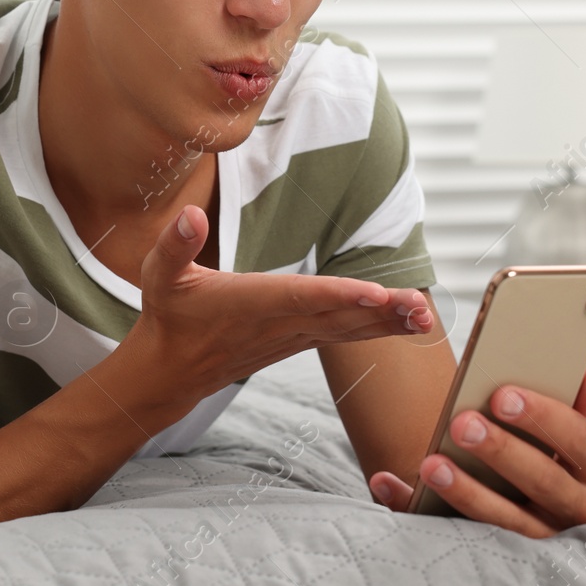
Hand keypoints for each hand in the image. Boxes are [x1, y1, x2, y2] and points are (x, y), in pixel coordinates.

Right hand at [121, 204, 433, 405]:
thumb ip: (175, 244)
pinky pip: (344, 335)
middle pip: (337, 317)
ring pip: (347, 330)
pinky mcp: (298, 341)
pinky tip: (407, 322)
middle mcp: (278, 324)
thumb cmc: (169, 316)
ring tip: (427, 317)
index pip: (300, 297)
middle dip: (381, 314)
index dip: (338, 295)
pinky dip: (376, 328)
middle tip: (422, 309)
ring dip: (388, 324)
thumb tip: (191, 214)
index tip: (375, 294)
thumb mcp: (158, 275)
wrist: (171, 371)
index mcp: (249, 304)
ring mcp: (291, 336)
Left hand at [367, 366, 585, 537]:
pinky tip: (387, 481)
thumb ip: (576, 404)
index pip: (577, 438)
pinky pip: (456, 533)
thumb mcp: (567, 432)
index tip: (501, 395)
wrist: (536, 504)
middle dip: (502, 451)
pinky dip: (415, 506)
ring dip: (466, 491)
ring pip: (506, 519)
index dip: (542, 416)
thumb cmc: (551, 453)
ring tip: (430, 464)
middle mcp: (578, 508)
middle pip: (543, 481)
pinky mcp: (501, 554)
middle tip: (462, 423)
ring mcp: (543, 536)